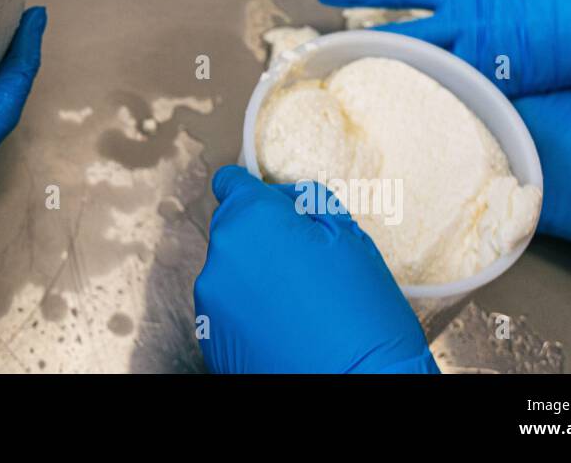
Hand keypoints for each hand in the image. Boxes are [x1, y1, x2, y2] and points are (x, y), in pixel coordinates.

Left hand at [194, 167, 437, 373]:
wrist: (359, 388)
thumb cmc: (362, 318)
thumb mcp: (350, 238)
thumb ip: (306, 202)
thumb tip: (283, 198)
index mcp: (251, 220)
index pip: (232, 183)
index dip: (256, 193)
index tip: (271, 207)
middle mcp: (221, 255)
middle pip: (234, 229)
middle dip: (263, 238)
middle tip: (306, 266)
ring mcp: (210, 299)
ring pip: (231, 270)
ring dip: (256, 277)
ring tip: (299, 304)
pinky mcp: (208, 336)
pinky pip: (228, 306)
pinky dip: (249, 311)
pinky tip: (285, 327)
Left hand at [318, 0, 570, 96]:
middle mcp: (461, 24)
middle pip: (400, 38)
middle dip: (366, 44)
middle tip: (333, 52)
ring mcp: (480, 57)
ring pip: (429, 70)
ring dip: (408, 78)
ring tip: (379, 89)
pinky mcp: (502, 84)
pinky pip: (467, 93)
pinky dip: (454, 98)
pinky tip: (436, 112)